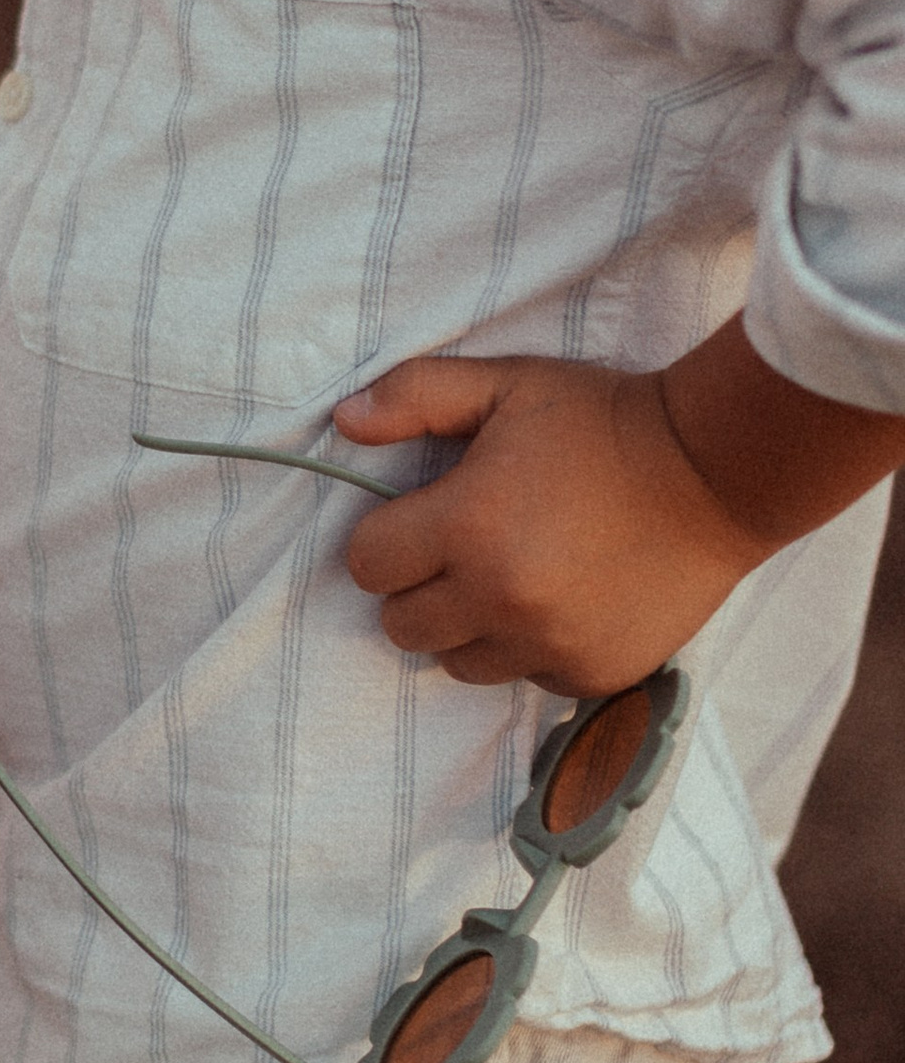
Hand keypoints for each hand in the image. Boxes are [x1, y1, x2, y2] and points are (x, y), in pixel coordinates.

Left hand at [330, 354, 779, 696]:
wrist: (718, 472)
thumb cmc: (601, 420)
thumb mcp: (504, 385)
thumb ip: (415, 396)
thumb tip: (344, 423)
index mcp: (467, 526)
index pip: (367, 565)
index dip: (384, 540)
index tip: (418, 518)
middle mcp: (502, 598)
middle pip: (402, 626)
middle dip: (416, 588)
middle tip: (460, 550)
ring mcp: (551, 643)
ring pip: (458, 663)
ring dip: (467, 627)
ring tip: (507, 577)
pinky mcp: (595, 674)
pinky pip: (526, 678)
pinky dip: (528, 649)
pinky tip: (560, 601)